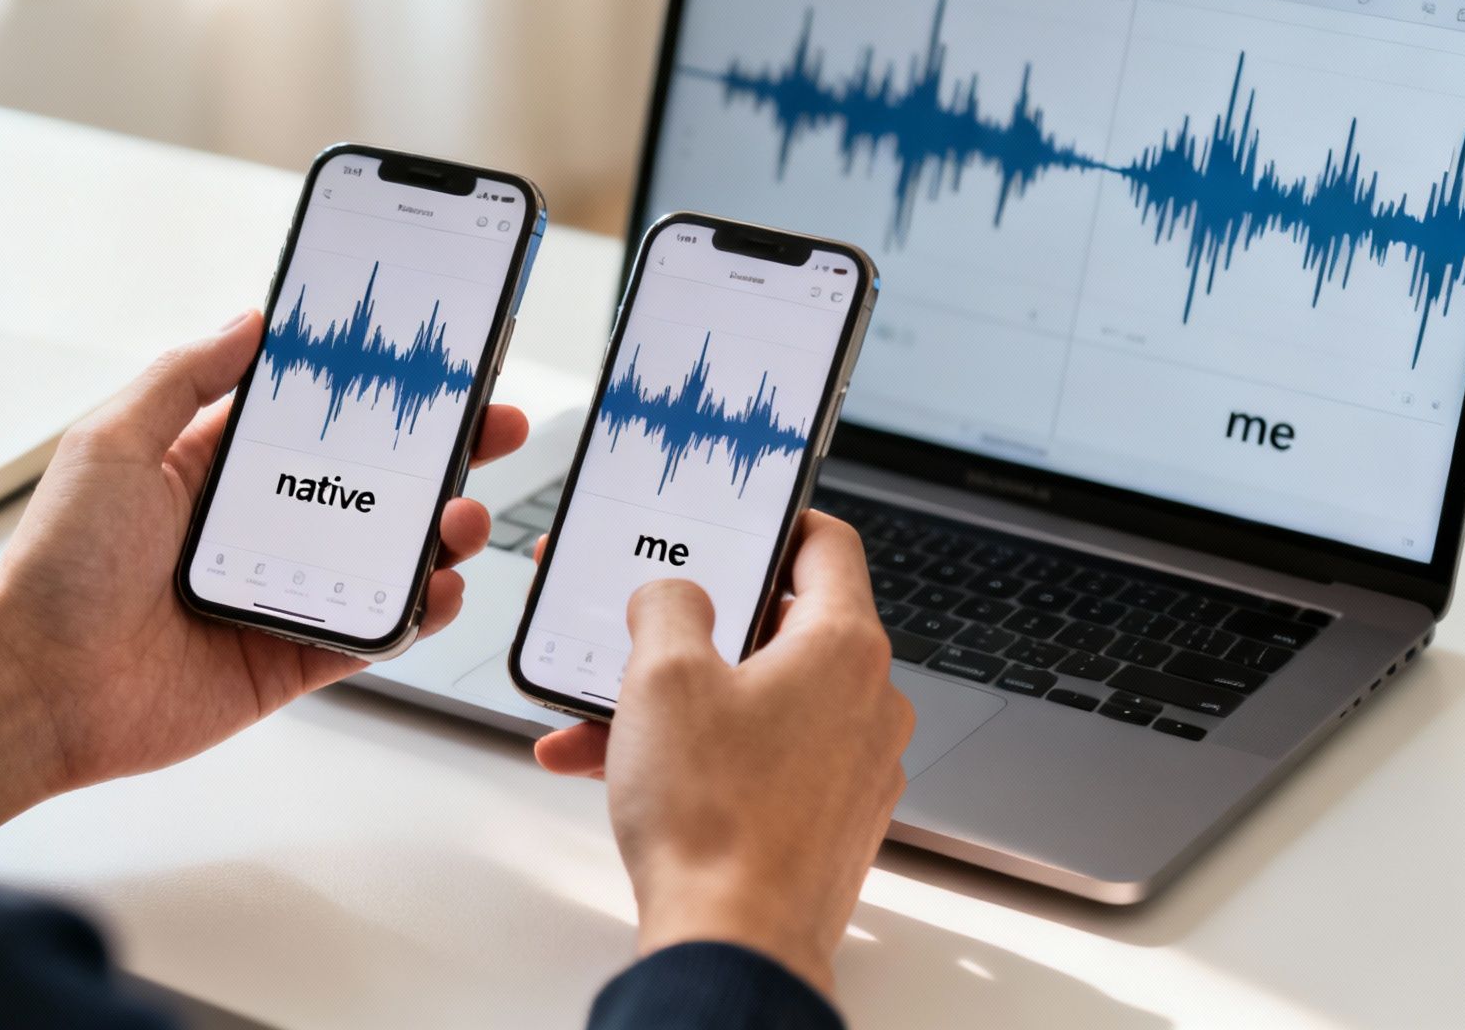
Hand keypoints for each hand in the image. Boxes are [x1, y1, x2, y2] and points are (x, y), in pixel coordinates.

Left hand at [0, 311, 527, 830]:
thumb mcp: (114, 441)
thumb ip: (186, 377)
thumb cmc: (57, 564)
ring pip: (380, 556)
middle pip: (367, 483)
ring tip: (464, 517)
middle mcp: (251, 528)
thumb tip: (251, 320)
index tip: (432, 365)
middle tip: (494, 428)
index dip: (375, 392)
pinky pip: (368, 633)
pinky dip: (413, 612)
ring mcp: (276, 593)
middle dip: (437, 456)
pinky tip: (440, 588)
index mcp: (210, 469)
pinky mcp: (287, 659)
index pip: (315, 419)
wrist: (37, 686)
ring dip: (436, 533)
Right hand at [532, 513, 911, 997]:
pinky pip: (758, 759)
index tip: (734, 522)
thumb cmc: (713, 819)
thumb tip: (673, 595)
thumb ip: (667, 605)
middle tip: (638, 624)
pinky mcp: (828, 817)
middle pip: (779, 627)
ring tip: (598, 716)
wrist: (734, 943)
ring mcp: (853, 764)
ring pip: (757, 700)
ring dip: (676, 701)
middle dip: (692, 629)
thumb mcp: (662, 677)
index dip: (774, 521)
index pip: (827, 544)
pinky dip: (697, 754)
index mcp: (843, 646)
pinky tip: (617, 768)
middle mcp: (866, 701)